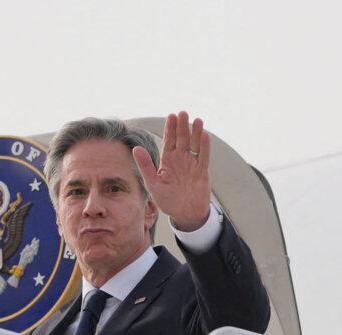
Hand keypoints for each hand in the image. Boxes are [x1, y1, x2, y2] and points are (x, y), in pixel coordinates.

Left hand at [132, 111, 211, 231]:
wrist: (185, 214)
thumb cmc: (168, 200)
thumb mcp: (153, 184)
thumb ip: (146, 166)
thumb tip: (136, 148)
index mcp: (168, 161)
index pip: (169, 141)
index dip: (170, 128)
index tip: (171, 116)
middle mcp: (181, 159)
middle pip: (182, 139)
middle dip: (182, 126)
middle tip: (183, 113)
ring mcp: (192, 164)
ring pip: (194, 145)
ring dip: (195, 133)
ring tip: (196, 120)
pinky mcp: (202, 172)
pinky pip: (204, 157)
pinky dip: (204, 147)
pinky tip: (205, 136)